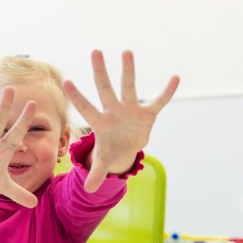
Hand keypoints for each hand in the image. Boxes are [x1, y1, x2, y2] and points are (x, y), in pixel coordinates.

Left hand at [63, 50, 178, 191]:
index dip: (77, 97)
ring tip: (126, 51)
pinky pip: (159, 101)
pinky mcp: (147, 114)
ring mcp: (130, 110)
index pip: (86, 108)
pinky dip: (167, 92)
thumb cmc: (110, 150)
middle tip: (95, 51)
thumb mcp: (103, 161)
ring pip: (129, 87)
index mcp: (100, 122)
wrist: (126, 147)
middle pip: (105, 89)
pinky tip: (175, 78)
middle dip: (100, 71)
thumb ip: (96, 173)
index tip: (66, 81)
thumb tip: (87, 191)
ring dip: (128, 70)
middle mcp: (113, 111)